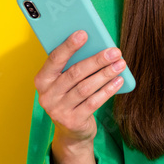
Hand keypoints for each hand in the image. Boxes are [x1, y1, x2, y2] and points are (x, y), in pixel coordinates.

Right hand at [34, 29, 126, 147]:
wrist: (71, 130)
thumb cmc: (70, 96)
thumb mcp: (65, 81)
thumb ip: (73, 65)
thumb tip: (96, 45)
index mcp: (42, 80)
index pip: (55, 59)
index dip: (69, 46)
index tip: (83, 33)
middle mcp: (47, 95)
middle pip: (74, 73)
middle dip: (97, 60)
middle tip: (114, 51)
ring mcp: (59, 110)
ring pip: (86, 88)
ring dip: (105, 74)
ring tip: (120, 64)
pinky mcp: (73, 121)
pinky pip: (93, 102)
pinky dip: (108, 90)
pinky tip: (119, 81)